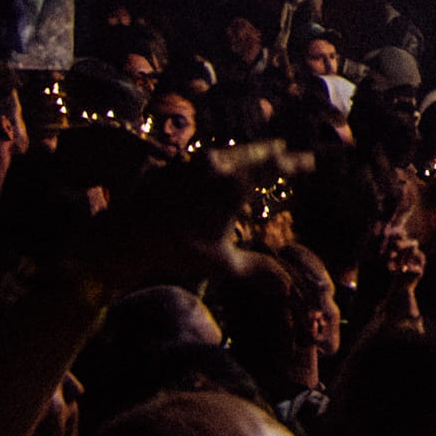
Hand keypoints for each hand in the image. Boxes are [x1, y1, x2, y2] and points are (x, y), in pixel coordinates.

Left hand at [85, 140, 280, 293]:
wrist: (126, 235)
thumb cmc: (177, 249)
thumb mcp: (221, 263)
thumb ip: (255, 270)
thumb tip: (285, 287)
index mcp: (234, 184)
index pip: (274, 167)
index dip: (295, 163)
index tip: (309, 160)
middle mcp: (216, 166)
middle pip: (252, 151)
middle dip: (270, 150)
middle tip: (283, 148)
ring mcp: (192, 162)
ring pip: (227, 152)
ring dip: (244, 152)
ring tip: (253, 154)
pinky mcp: (172, 166)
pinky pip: (203, 158)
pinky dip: (217, 160)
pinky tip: (214, 165)